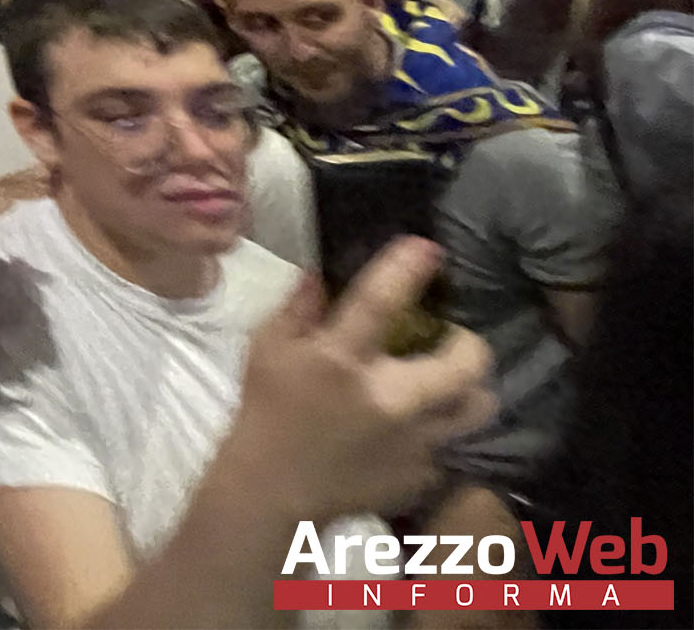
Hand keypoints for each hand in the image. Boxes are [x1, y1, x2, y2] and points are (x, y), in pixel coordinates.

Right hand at [230, 238, 496, 523]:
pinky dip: (436, 431)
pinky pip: (449, 444)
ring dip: (468, 390)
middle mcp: (389, 401)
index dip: (407, 270)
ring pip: (477, 408)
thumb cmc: (265, 411)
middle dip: (467, 343)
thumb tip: (322, 274)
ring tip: (446, 383)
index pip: (380, 304)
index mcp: (341, 362)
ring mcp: (414, 444)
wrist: (272, 493)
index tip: (428, 249)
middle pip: (464, 365)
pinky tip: (410, 429)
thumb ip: (298, 308)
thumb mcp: (266, 348)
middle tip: (451, 338)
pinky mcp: (423, 475)